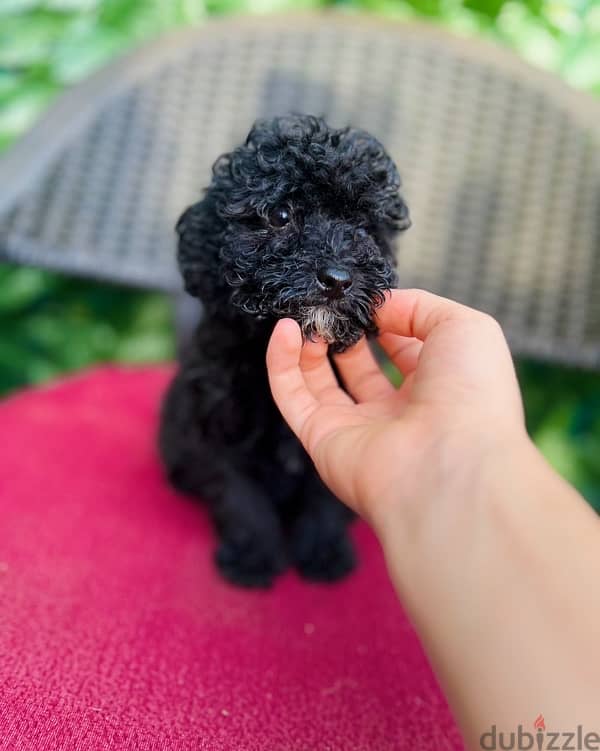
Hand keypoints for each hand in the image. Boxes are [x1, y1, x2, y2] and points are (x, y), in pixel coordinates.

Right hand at [266, 288, 526, 532]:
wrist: (451, 464)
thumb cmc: (471, 394)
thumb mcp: (463, 327)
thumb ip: (418, 306)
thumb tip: (376, 306)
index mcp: (435, 387)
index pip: (401, 348)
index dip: (383, 319)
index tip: (363, 297)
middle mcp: (395, 411)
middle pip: (357, 365)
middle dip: (342, 330)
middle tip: (330, 304)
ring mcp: (357, 428)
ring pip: (319, 381)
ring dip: (309, 343)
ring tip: (306, 312)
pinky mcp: (322, 440)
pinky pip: (293, 398)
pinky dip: (281, 363)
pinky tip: (285, 329)